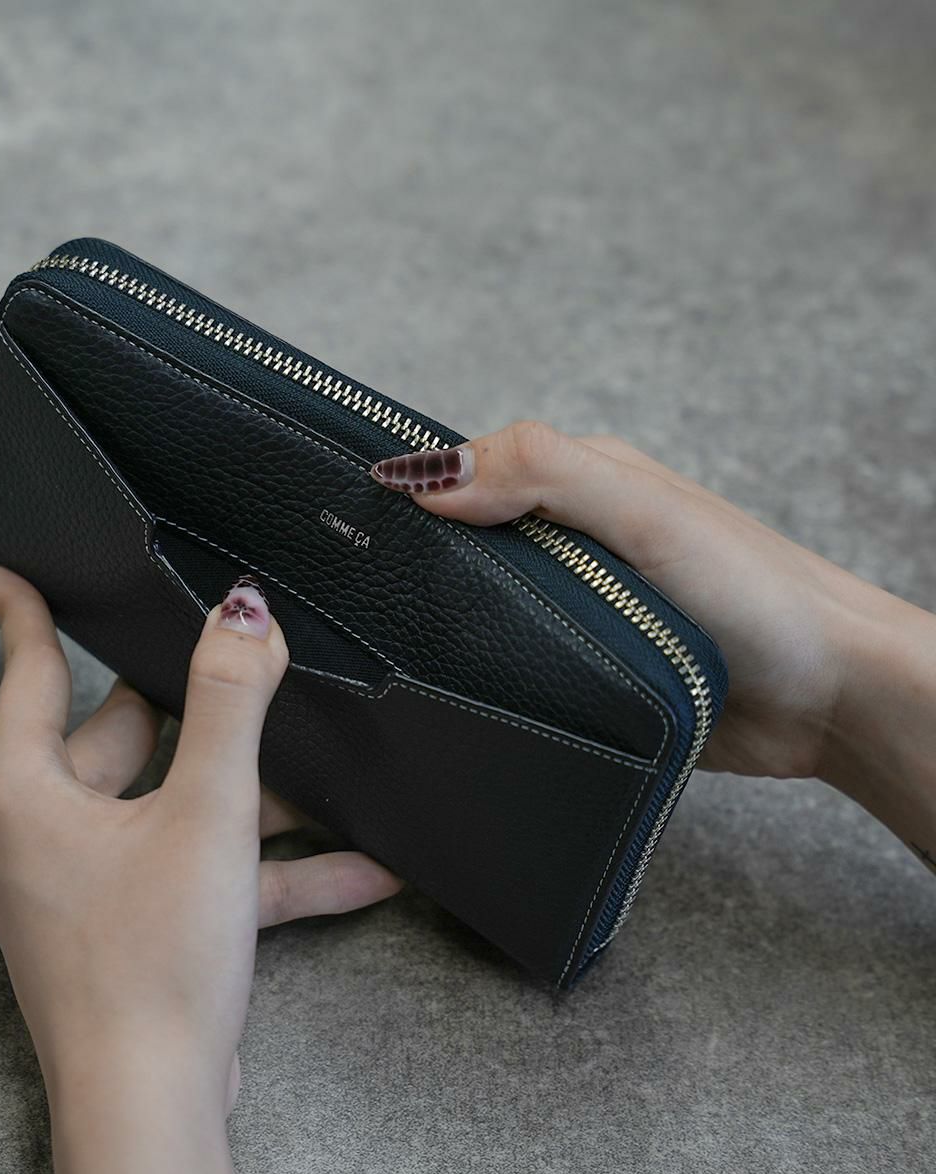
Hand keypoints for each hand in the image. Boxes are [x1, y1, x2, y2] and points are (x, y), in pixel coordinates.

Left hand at [0, 565, 402, 1173]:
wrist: (153, 1105)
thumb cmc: (151, 962)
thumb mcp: (207, 808)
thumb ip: (229, 701)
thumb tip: (241, 611)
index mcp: (27, 794)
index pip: (31, 674)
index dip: (25, 613)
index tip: (5, 571)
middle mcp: (37, 835)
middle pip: (120, 742)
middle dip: (193, 718)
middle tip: (237, 672)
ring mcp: (78, 887)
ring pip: (167, 811)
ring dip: (248, 805)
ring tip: (329, 789)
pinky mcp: (121, 928)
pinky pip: (191, 874)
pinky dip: (255, 870)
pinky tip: (354, 871)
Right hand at [369, 422, 935, 871]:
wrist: (829, 700)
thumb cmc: (756, 592)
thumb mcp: (645, 514)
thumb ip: (545, 476)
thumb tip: (430, 475)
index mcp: (582, 485)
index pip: (474, 467)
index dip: (414, 482)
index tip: (349, 509)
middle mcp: (572, 542)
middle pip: (469, 538)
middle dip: (414, 554)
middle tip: (350, 583)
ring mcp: (576, 608)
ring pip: (485, 603)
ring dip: (444, 615)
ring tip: (383, 639)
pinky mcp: (583, 671)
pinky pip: (512, 661)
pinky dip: (478, 663)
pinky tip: (447, 681)